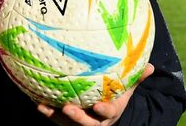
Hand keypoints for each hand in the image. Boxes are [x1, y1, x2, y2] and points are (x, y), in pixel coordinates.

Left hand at [37, 63, 154, 125]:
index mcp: (110, 112)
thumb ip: (136, 78)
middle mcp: (95, 121)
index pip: (108, 113)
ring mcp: (79, 123)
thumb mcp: (127, 88)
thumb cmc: (115, 96)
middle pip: (86, 124)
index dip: (103, 111)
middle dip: (77, 118)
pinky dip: (46, 110)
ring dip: (55, 116)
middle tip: (68, 108)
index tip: (98, 106)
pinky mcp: (66, 121)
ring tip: (43, 106)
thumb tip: (151, 66)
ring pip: (67, 123)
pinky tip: (35, 100)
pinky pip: (54, 117)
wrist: (102, 112)